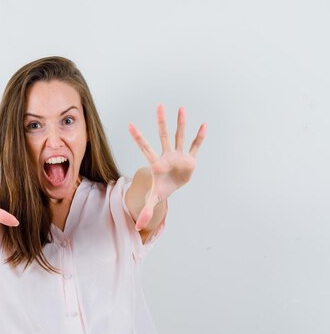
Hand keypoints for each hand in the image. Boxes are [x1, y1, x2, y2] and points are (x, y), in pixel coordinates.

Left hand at [128, 105, 205, 229]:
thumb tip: (138, 226)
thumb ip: (146, 210)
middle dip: (161, 122)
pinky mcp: (189, 158)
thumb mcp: (152, 200)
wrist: (170, 187)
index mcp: (155, 163)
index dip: (138, 137)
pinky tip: (204, 125)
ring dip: (181, 123)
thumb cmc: (159, 189)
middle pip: (163, 136)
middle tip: (159, 106)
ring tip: (181, 108)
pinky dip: (199, 137)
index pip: (145, 148)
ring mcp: (178, 155)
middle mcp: (166, 155)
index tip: (129, 125)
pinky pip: (195, 146)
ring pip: (179, 136)